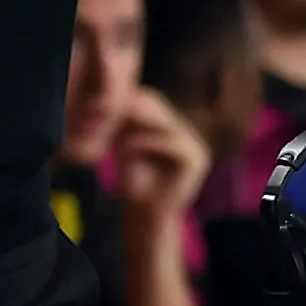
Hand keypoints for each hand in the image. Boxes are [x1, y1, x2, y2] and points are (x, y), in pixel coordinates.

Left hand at [107, 86, 211, 229]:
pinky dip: (148, 142)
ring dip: (137, 127)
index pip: (154, 101)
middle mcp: (188, 133)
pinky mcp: (197, 160)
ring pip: (165, 123)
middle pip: (161, 108)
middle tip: (111, 115)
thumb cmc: (135, 179)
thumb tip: (119, 92)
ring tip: (118, 137)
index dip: (131, 100)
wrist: (145, 213)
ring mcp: (196, 146)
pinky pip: (172, 142)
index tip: (107, 106)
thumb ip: (128, 120)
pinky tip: (127, 148)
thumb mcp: (127, 142)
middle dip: (133, 111)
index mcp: (174, 126)